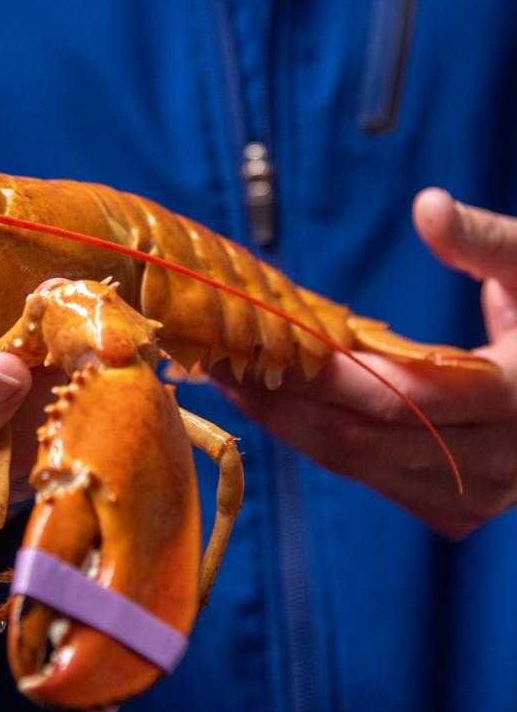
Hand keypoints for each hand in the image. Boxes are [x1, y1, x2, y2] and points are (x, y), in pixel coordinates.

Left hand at [210, 188, 516, 540]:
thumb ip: (486, 241)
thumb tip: (429, 206)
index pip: (402, 399)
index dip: (328, 378)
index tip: (266, 344)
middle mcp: (500, 460)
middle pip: (366, 442)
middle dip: (288, 406)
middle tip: (222, 363)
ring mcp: (483, 493)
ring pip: (365, 469)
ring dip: (294, 430)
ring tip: (235, 382)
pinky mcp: (467, 504)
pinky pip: (379, 481)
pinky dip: (327, 447)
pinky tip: (283, 412)